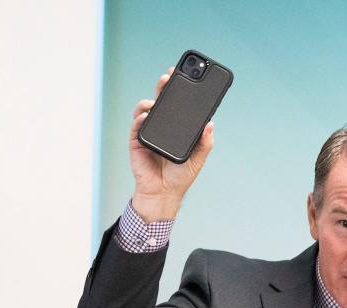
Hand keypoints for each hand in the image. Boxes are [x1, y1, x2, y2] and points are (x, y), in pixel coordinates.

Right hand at [129, 69, 215, 222]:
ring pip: (145, 110)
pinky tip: (145, 116)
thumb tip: (210, 124)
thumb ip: (205, 142)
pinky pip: (136, 126)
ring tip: (154, 100)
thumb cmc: (180, 176)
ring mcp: (148, 133)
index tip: (182, 75)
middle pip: (160, 101)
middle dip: (163, 86)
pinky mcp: (137, 142)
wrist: (163, 193)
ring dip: (148, 100)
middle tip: (167, 77)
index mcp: (176, 128)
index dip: (178, 89)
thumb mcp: (198, 158)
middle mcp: (161, 126)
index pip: (177, 104)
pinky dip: (140, 118)